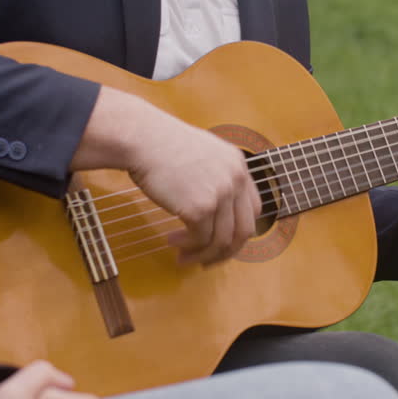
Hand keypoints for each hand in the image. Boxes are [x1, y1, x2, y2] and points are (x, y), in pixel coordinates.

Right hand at [72, 88, 261, 265]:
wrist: (143, 138)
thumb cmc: (162, 145)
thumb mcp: (203, 154)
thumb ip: (216, 177)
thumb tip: (213, 210)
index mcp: (239, 166)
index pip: (254, 209)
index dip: (240, 230)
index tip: (224, 241)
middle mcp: (236, 180)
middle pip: (244, 230)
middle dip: (226, 252)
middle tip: (207, 260)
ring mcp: (220, 194)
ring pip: (222, 241)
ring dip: (202, 254)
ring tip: (183, 256)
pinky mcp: (200, 208)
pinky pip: (200, 239)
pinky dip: (187, 246)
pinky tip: (172, 241)